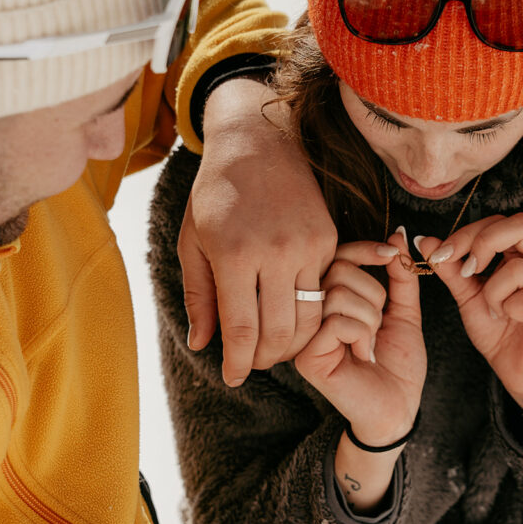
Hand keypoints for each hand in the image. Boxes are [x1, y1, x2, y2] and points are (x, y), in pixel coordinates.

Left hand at [178, 78, 336, 384]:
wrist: (259, 144)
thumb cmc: (217, 193)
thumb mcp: (193, 242)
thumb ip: (198, 296)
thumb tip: (202, 345)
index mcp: (235, 255)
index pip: (242, 329)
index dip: (239, 363)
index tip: (234, 378)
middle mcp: (276, 253)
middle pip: (281, 333)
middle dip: (266, 358)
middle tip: (254, 363)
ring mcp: (308, 246)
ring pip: (310, 318)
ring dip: (292, 342)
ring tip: (274, 345)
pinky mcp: (328, 240)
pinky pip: (323, 290)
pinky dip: (309, 311)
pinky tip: (292, 313)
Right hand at [294, 231, 425, 445]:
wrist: (398, 406)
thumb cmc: (398, 362)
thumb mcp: (404, 311)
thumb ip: (400, 275)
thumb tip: (397, 234)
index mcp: (330, 297)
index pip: (339, 255)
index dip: (367, 250)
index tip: (393, 256)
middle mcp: (311, 312)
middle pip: (340, 270)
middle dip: (375, 293)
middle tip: (380, 323)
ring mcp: (305, 334)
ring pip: (339, 294)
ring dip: (371, 318)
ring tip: (372, 342)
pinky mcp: (306, 356)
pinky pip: (337, 322)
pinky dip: (362, 335)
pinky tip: (364, 355)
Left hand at [415, 213, 522, 414]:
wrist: (516, 372)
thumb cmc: (497, 331)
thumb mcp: (468, 296)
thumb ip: (451, 268)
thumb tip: (425, 240)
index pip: (502, 221)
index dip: (468, 233)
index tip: (442, 256)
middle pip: (522, 224)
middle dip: (484, 243)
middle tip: (467, 272)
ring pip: (520, 267)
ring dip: (493, 290)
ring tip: (494, 309)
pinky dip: (510, 308)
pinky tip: (513, 320)